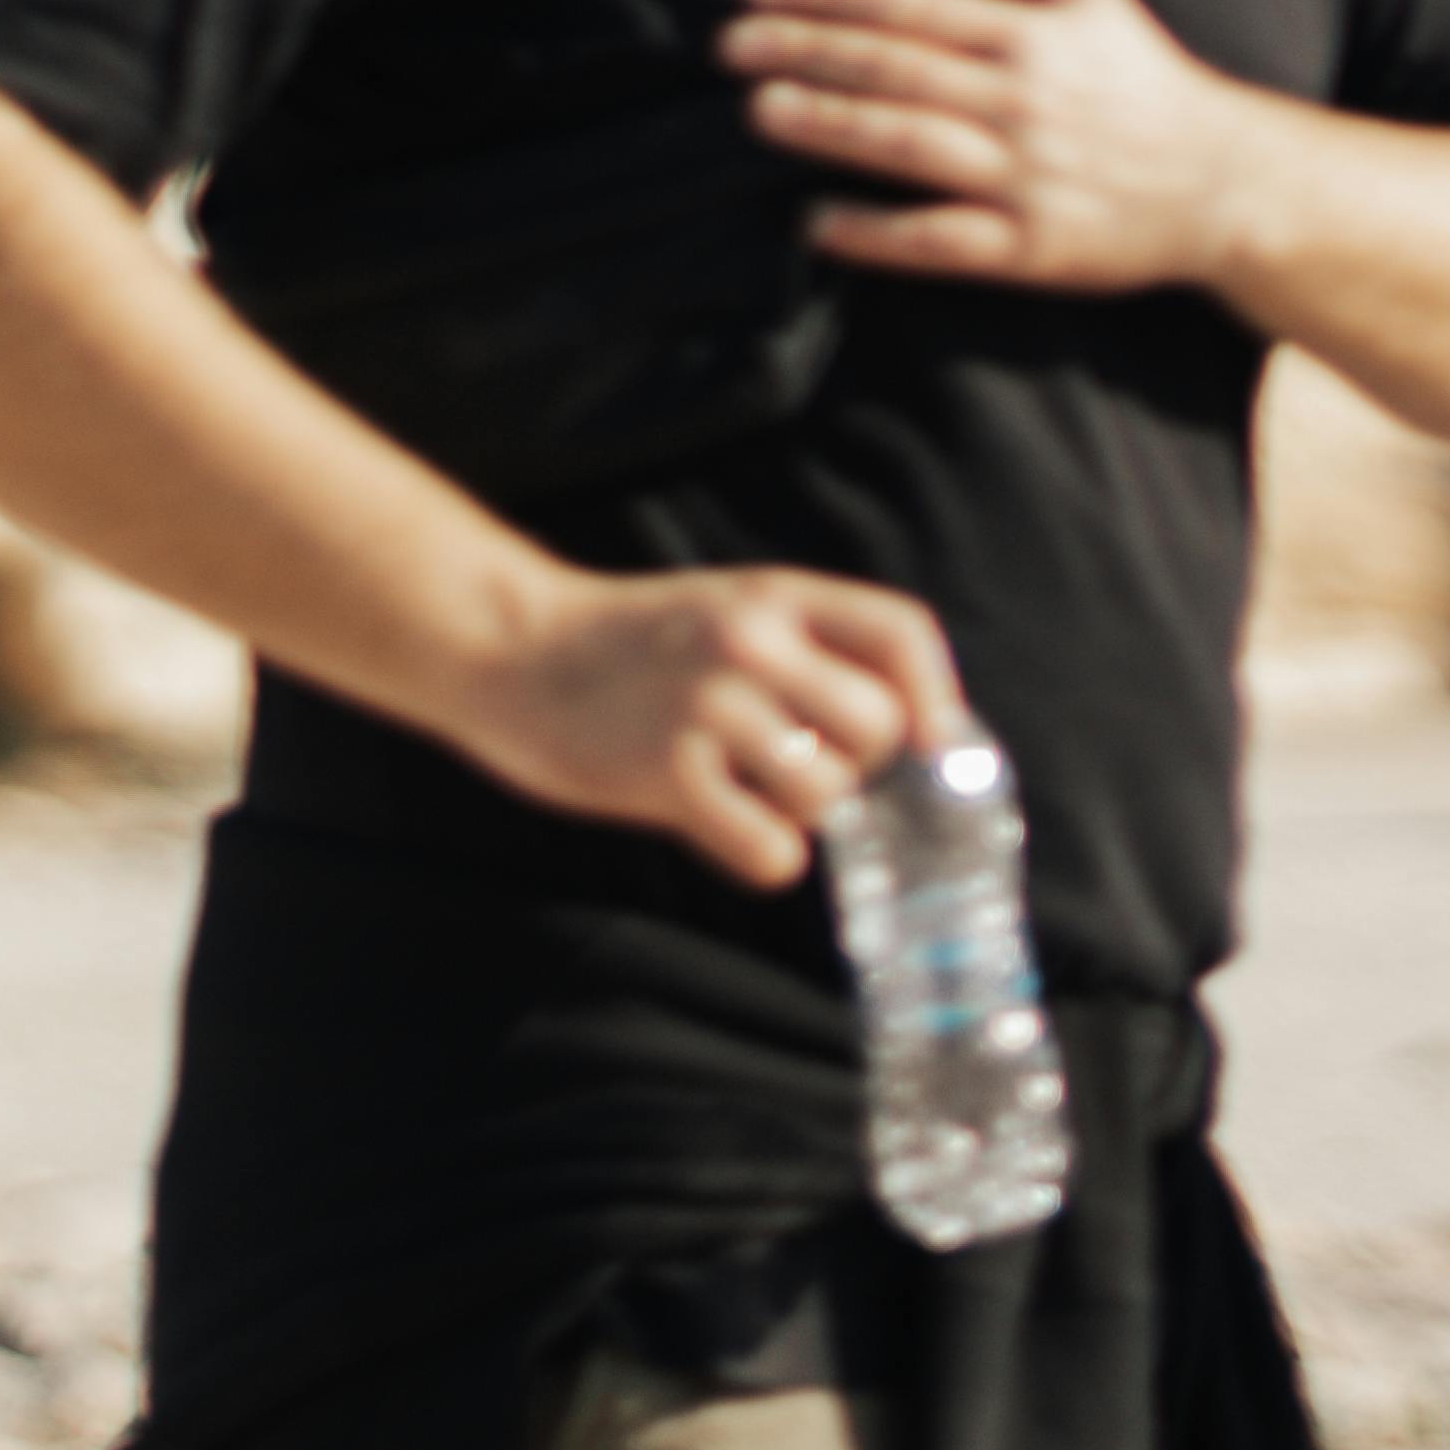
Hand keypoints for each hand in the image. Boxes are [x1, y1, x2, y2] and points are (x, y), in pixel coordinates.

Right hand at [442, 563, 955, 891]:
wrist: (511, 648)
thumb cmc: (633, 644)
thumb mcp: (731, 609)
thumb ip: (811, 650)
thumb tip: (914, 729)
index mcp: (778, 595)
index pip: (903, 634)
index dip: (937, 699)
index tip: (929, 747)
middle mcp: (751, 640)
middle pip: (879, 727)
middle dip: (860, 766)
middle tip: (809, 771)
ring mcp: (706, 704)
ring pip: (830, 792)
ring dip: (807, 813)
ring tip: (756, 795)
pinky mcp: (661, 771)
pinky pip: (768, 848)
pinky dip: (763, 854)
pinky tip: (727, 826)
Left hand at [734, 0, 1278, 294]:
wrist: (1225, 182)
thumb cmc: (1147, 81)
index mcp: (1032, 34)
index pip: (908, 4)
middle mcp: (1022, 100)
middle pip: (893, 69)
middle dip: (803, 52)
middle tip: (729, 46)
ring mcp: (1024, 177)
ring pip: (906, 146)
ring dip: (828, 127)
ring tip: (759, 111)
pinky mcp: (1030, 249)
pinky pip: (939, 241)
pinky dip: (875, 232)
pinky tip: (817, 221)